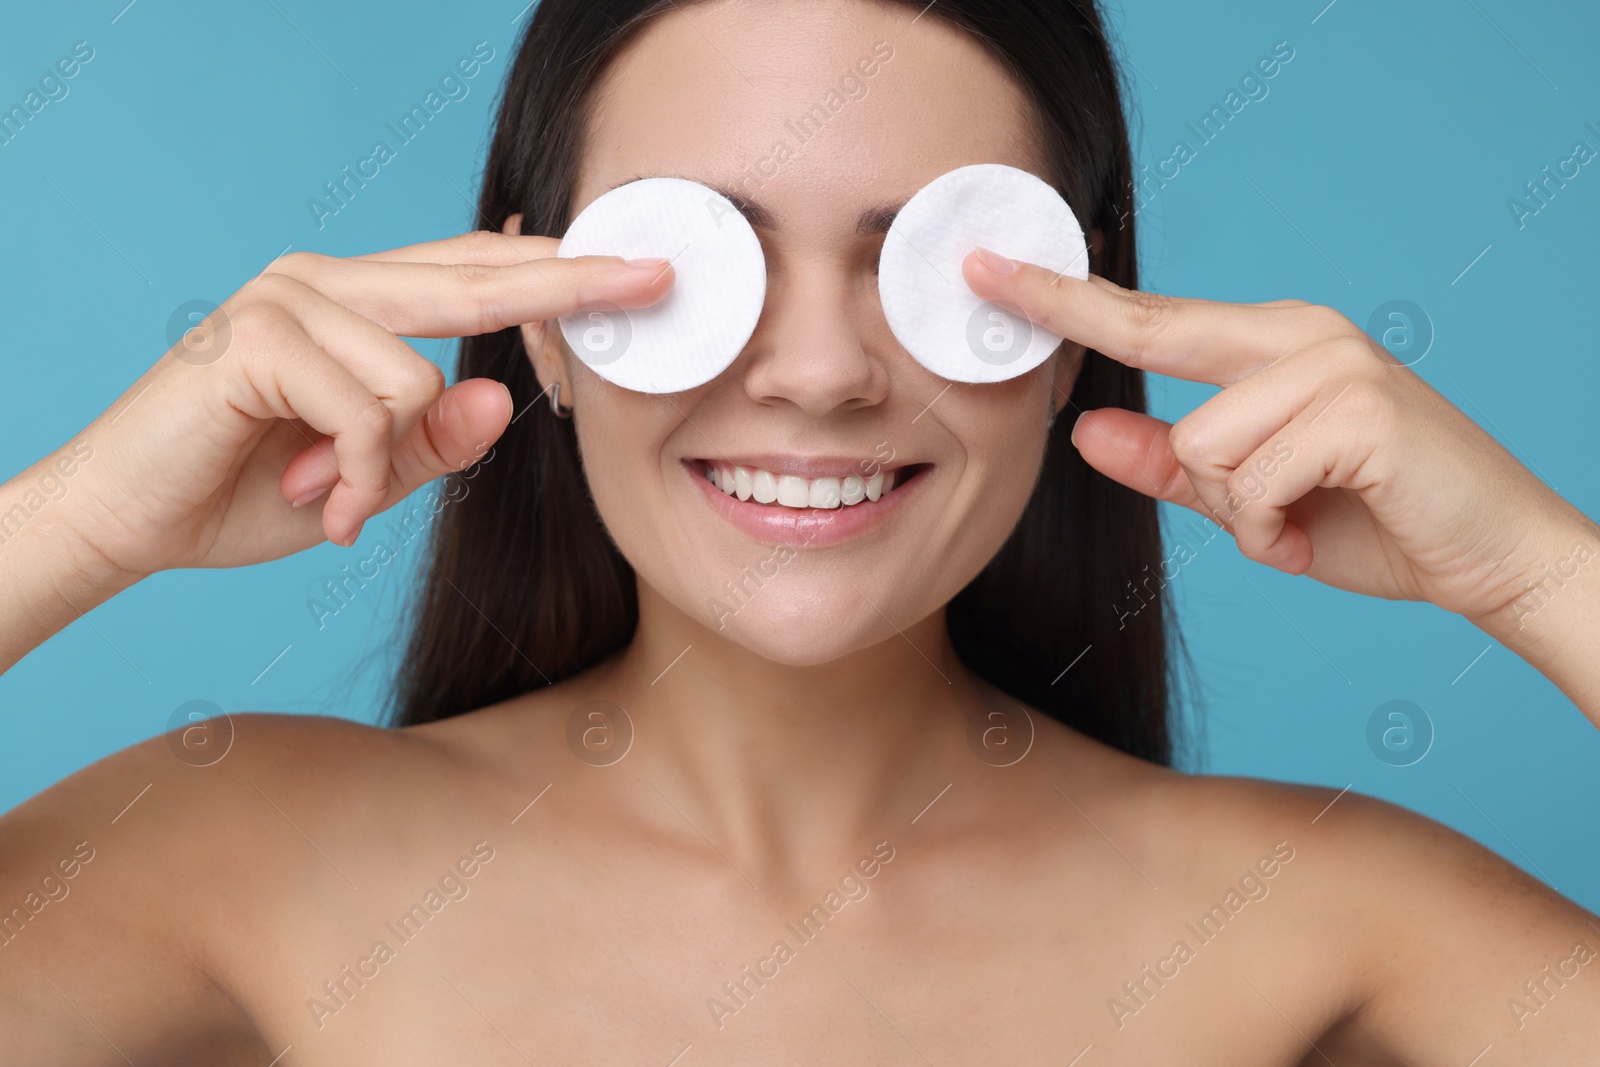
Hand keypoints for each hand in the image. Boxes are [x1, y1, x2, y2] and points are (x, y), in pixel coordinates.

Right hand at [64, 230, 672, 577]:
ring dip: (387, 466)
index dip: (556, 271)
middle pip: (473, 276)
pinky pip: (369, 411)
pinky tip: (323, 501)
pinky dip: (358, 476)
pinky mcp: (257, 336)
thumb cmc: (246, 490)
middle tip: (656, 280)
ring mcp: (287, 297)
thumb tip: (506, 397)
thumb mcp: (372, 474)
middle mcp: (324, 279)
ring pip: (417, 375)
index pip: (471, 271)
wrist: (126, 521)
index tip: (638, 270)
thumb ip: (435, 438)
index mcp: (353, 299)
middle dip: (570, 286)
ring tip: (338, 499)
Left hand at [964, 248, 1592, 623]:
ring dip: (1238, 512)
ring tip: (1295, 522)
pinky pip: (1252, 481)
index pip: (1151, 318)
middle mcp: (1301, 336)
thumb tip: (1086, 432)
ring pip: (1203, 443)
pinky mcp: (1360, 406)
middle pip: (1154, 331)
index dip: (1065, 297)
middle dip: (1062, 308)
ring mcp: (1334, 363)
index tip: (991, 269)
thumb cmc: (1374, 520)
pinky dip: (1273, 531)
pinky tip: (1315, 532)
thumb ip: (1172, 465)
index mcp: (1274, 347)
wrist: (1493, 557)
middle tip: (979, 266)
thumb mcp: (1251, 501)